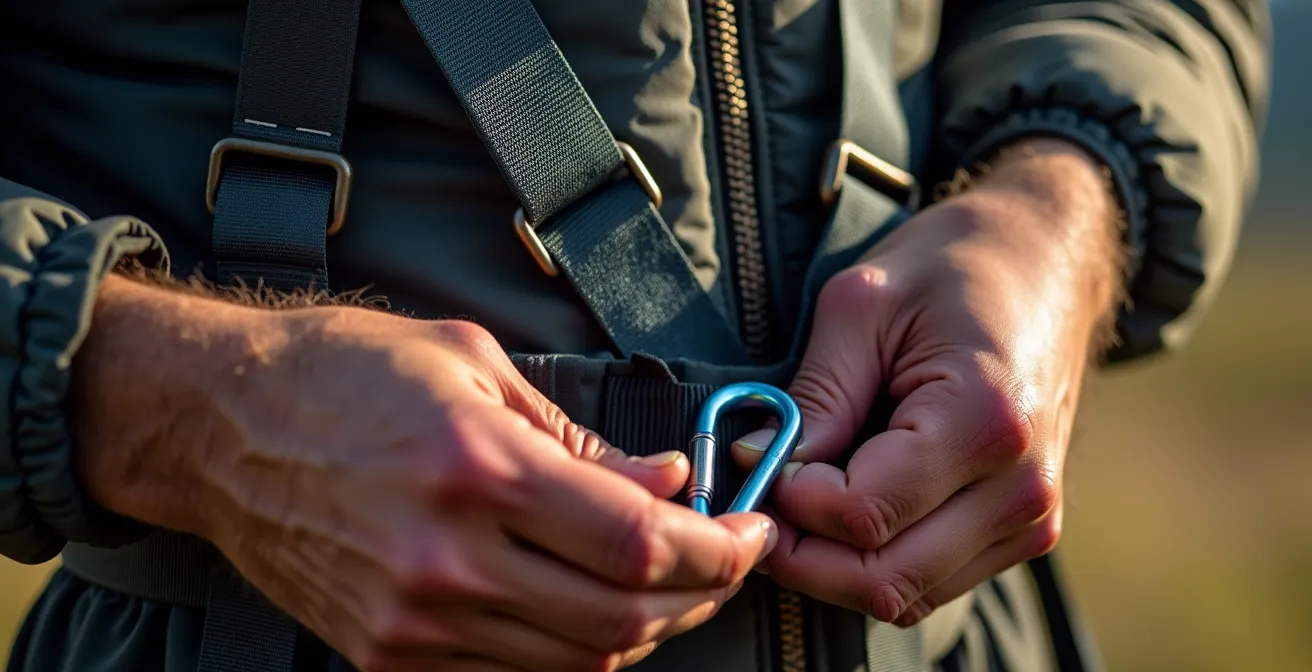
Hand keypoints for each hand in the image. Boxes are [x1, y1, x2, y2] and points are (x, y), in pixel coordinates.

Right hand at [72, 278, 775, 670]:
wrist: (218, 424)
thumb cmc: (340, 372)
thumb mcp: (474, 367)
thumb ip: (580, 437)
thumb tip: (665, 480)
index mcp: (474, 470)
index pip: (635, 543)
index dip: (716, 550)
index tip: (749, 534)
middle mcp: (445, 560)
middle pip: (620, 618)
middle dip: (700, 596)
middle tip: (729, 560)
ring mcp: (412, 621)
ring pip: (576, 660)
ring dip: (646, 627)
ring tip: (674, 582)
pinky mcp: (387, 653)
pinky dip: (575, 647)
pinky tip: (594, 603)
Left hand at [733, 140, 1121, 625]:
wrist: (1048, 260)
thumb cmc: (951, 267)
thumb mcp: (862, 306)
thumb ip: (814, 398)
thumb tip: (754, 466)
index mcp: (985, 421)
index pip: (864, 515)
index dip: (792, 502)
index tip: (757, 461)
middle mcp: (1021, 487)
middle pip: (884, 579)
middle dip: (803, 554)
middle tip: (758, 502)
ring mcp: (1032, 517)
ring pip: (906, 596)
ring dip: (833, 567)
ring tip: (796, 504)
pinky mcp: (1027, 529)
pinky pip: (933, 584)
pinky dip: (874, 564)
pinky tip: (843, 512)